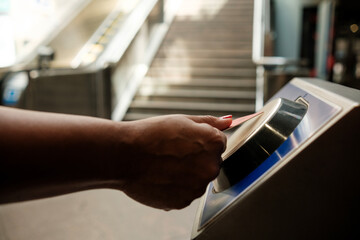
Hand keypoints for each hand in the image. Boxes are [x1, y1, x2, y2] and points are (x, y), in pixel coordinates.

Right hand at [114, 115, 231, 209]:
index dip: (201, 140)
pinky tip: (161, 176)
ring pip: (197, 179)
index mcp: (214, 144)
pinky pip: (185, 192)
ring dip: (187, 174)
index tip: (185, 141)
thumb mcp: (182, 120)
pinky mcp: (183, 202)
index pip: (219, 143)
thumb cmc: (150, 134)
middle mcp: (211, 167)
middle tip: (173, 152)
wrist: (124, 156)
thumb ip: (209, 122)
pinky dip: (176, 186)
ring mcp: (197, 187)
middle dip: (197, 158)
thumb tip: (228, 121)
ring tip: (164, 164)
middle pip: (210, 162)